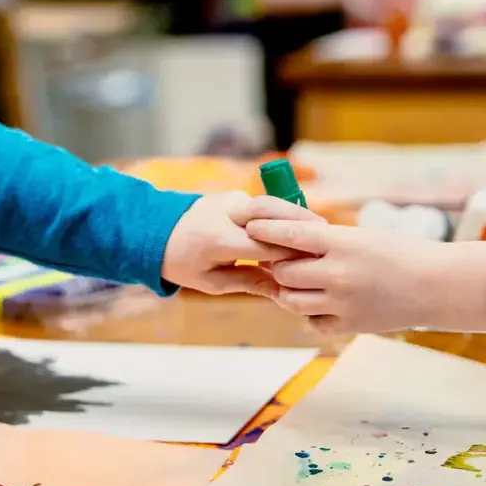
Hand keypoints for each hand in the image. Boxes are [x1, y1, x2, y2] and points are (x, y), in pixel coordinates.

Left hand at [162, 193, 321, 295]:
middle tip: (329, 238)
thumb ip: (248, 283)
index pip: (265, 247)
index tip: (315, 265)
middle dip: (302, 226)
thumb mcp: (211, 282)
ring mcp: (231, 200)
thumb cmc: (182, 263)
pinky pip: (265, 205)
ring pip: (273, 205)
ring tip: (323, 230)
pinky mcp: (236, 195)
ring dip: (298, 216)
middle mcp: (226, 213)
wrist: (156, 231)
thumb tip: (282, 290)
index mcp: (217, 239)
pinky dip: (284, 214)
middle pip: (274, 216)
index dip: (292, 256)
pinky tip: (303, 226)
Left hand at [245, 221, 485, 333]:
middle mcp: (338, 273)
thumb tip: (288, 239)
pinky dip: (311, 312)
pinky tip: (323, 302)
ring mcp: (341, 302)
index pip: (290, 235)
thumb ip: (327, 241)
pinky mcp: (348, 325)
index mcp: (342, 243)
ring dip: (289, 290)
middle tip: (278, 259)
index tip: (250, 228)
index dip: (265, 232)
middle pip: (284, 271)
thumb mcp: (362, 237)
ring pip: (291, 299)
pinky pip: (311, 320)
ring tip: (299, 282)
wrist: (435, 286)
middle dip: (278, 265)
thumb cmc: (401, 254)